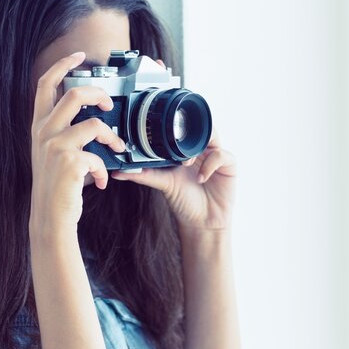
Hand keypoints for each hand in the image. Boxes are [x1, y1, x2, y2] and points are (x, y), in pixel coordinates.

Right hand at [30, 51, 126, 230]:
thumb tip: (97, 121)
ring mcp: (55, 147)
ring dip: (113, 138)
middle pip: (74, 95)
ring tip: (119, 149)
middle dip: (98, 94)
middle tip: (110, 104)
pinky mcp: (70, 163)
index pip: (44, 85)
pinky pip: (99, 157)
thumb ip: (67, 133)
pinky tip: (102, 182)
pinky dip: (105, 171)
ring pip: (94, 125)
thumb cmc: (57, 185)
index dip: (62, 65)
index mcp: (39, 126)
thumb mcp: (53, 153)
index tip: (79, 55)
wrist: (50, 216)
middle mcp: (44, 132)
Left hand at [112, 129, 236, 231]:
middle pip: (199, 126)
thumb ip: (143, 174)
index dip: (176, 125)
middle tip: (176, 146)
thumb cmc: (184, 202)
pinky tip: (201, 178)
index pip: (183, 128)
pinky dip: (210, 164)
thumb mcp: (162, 184)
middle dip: (187, 133)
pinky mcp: (229, 165)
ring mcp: (216, 155)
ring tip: (187, 164)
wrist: (202, 223)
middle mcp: (201, 149)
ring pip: (211, 135)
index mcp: (186, 150)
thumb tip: (119, 172)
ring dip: (198, 147)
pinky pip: (221, 154)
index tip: (164, 128)